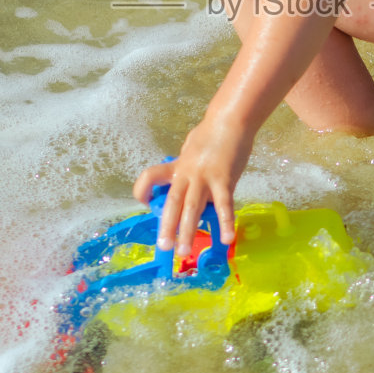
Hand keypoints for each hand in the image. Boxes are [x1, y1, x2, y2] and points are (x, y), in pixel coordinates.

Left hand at [133, 115, 251, 253]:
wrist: (231, 121)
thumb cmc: (212, 133)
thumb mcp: (191, 147)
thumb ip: (186, 163)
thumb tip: (184, 174)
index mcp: (177, 165)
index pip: (151, 176)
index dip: (142, 190)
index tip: (145, 203)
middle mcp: (186, 174)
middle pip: (172, 202)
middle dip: (166, 226)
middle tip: (163, 247)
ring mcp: (204, 178)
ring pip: (192, 208)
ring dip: (187, 231)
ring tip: (183, 251)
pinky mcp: (224, 181)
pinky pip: (224, 206)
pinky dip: (225, 223)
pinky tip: (227, 239)